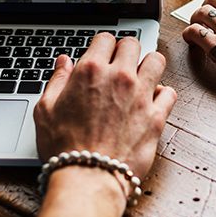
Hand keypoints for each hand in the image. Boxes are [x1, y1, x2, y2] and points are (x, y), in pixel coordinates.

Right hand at [34, 33, 176, 180]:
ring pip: (157, 60)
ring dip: (149, 64)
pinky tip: (152, 100)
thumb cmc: (64, 147)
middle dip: (126, 49)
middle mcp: (119, 77)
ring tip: (141, 76)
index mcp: (91, 71)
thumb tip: (63, 62)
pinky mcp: (156, 117)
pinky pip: (170, 93)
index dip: (102, 45)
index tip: (102, 55)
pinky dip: (163, 94)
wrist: (88, 178)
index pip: (105, 38)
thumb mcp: (45, 109)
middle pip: (132, 43)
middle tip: (121, 63)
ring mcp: (141, 96)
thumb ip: (57, 80)